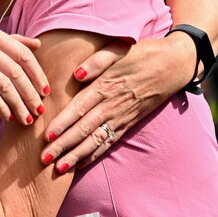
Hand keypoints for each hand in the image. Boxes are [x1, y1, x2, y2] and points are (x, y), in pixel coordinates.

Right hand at [0, 24, 48, 123]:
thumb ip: (9, 44)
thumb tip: (38, 44)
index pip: (23, 53)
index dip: (37, 74)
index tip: (45, 91)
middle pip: (17, 70)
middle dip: (31, 93)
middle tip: (39, 110)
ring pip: (6, 84)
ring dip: (20, 105)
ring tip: (27, 119)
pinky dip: (3, 108)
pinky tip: (8, 117)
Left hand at [41, 35, 191, 170]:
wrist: (173, 65)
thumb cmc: (141, 53)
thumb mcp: (119, 48)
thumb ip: (97, 61)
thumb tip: (77, 74)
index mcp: (105, 86)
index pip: (79, 108)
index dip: (63, 123)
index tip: (46, 136)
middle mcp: (112, 105)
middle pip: (84, 129)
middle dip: (63, 145)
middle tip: (44, 158)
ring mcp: (121, 117)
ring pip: (96, 140)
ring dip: (77, 155)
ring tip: (59, 168)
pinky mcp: (128, 123)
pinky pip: (109, 142)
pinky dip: (94, 154)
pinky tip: (80, 164)